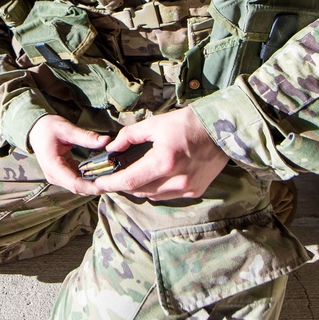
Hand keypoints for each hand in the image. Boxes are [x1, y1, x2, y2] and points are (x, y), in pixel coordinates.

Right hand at [28, 115, 110, 194]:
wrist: (36, 129)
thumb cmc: (48, 128)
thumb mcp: (67, 129)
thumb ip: (86, 136)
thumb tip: (106, 140)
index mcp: (53, 166)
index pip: (75, 184)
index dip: (92, 186)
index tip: (107, 183)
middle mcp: (54, 176)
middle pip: (78, 188)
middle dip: (96, 187)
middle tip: (115, 180)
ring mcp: (57, 177)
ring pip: (78, 186)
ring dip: (93, 183)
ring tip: (110, 176)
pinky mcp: (61, 175)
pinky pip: (77, 181)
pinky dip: (88, 178)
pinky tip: (100, 172)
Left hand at [93, 107, 229, 199]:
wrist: (221, 129)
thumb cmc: (187, 123)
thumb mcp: (155, 124)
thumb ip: (129, 137)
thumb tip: (112, 149)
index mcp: (164, 161)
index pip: (130, 180)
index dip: (111, 184)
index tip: (97, 184)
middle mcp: (176, 180)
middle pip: (139, 190)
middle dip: (122, 185)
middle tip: (110, 177)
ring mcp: (187, 188)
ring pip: (152, 196)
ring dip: (139, 188)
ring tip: (130, 175)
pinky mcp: (195, 191)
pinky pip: (167, 195)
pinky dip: (156, 189)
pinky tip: (152, 177)